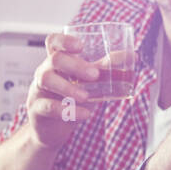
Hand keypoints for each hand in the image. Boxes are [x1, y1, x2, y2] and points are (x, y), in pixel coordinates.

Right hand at [25, 33, 99, 149]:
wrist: (54, 128)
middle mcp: (46, 71)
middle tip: (94, 75)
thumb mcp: (89, 82)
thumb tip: (133, 57)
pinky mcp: (37, 109)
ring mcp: (39, 89)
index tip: (80, 45)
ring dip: (68, 87)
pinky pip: (47, 106)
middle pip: (54, 59)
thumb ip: (107, 68)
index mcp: (58, 61)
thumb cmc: (72, 98)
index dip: (64, 40)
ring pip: (46, 79)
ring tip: (86, 96)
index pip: (54, 42)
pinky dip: (66, 110)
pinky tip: (84, 114)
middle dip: (75, 65)